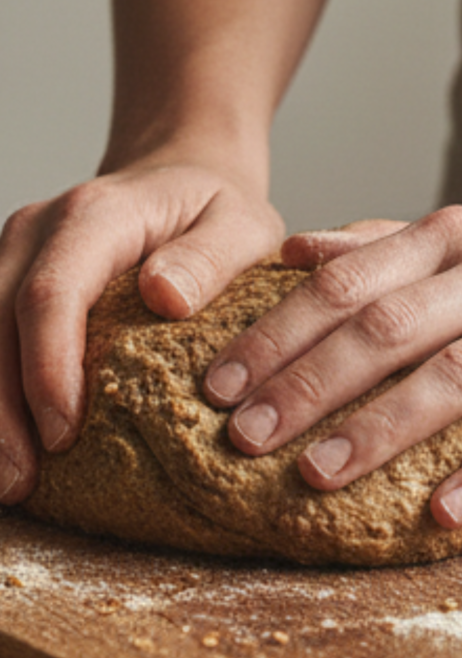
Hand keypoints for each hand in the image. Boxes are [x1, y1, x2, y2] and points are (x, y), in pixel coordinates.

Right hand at [0, 144, 283, 504]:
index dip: (47, 367)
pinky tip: (3, 442)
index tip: (62, 434)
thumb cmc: (216, 211)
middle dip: (1, 407)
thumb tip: (164, 297)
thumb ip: (211, 259)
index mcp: (95, 217)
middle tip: (20, 483)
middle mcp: (39, 230)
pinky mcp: (8, 277)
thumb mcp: (241, 226)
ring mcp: (14, 252)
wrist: (179, 175)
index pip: (52, 293)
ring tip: (8, 482)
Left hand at [203, 184, 461, 528]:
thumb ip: (386, 245)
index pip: (346, 283)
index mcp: (456, 237)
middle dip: (304, 385)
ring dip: (381, 429)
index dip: (276, 335)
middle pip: (386, 329)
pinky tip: (443, 514)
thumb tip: (297, 252)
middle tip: (242, 436)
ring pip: (456, 377)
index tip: (218, 384)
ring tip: (316, 476)